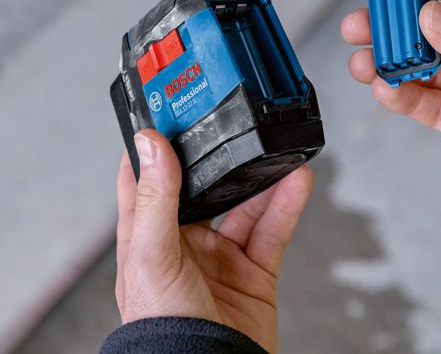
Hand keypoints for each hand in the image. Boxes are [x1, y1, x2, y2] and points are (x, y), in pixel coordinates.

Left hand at [115, 129, 312, 351]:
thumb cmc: (161, 329)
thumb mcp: (151, 255)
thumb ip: (155, 199)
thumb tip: (150, 144)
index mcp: (148, 236)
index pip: (145, 179)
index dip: (154, 145)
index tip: (168, 112)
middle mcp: (184, 243)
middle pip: (204, 187)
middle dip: (220, 158)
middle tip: (233, 124)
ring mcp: (220, 257)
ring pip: (244, 205)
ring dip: (261, 179)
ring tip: (275, 150)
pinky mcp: (253, 272)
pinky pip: (272, 231)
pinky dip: (286, 206)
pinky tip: (295, 183)